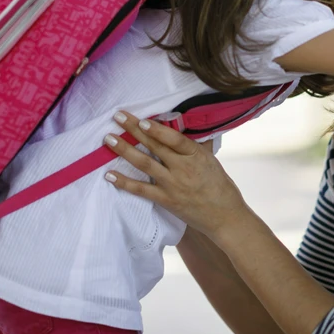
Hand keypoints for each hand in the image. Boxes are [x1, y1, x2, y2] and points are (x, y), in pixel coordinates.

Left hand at [101, 112, 249, 239]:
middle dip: (133, 130)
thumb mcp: (212, 161)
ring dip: (124, 150)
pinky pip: (141, 190)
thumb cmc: (220, 187)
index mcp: (196, 156)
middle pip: (154, 146)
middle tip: (117, 117)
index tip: (142, 120)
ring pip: (144, 164)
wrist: (225, 217)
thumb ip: (198, 145)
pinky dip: (124, 182)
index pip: (175, 139)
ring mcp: (173, 185)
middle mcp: (183, 168)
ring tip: (108, 139)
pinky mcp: (165, 200)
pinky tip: (109, 174)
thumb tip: (188, 126)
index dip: (157, 129)